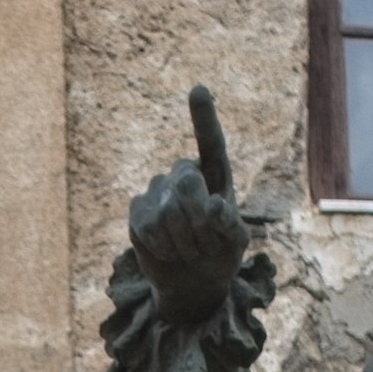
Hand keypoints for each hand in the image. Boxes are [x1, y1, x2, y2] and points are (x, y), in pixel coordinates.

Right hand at [127, 85, 251, 331]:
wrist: (192, 281)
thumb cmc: (221, 255)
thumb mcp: (235, 243)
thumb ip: (229, 224)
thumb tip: (214, 205)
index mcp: (214, 174)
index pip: (210, 141)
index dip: (203, 117)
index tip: (198, 90)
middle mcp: (184, 174)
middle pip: (187, 181)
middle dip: (199, 220)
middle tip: (206, 245)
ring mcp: (156, 190)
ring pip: (168, 210)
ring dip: (184, 241)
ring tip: (191, 252)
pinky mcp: (137, 211)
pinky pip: (149, 225)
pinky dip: (164, 246)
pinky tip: (169, 252)